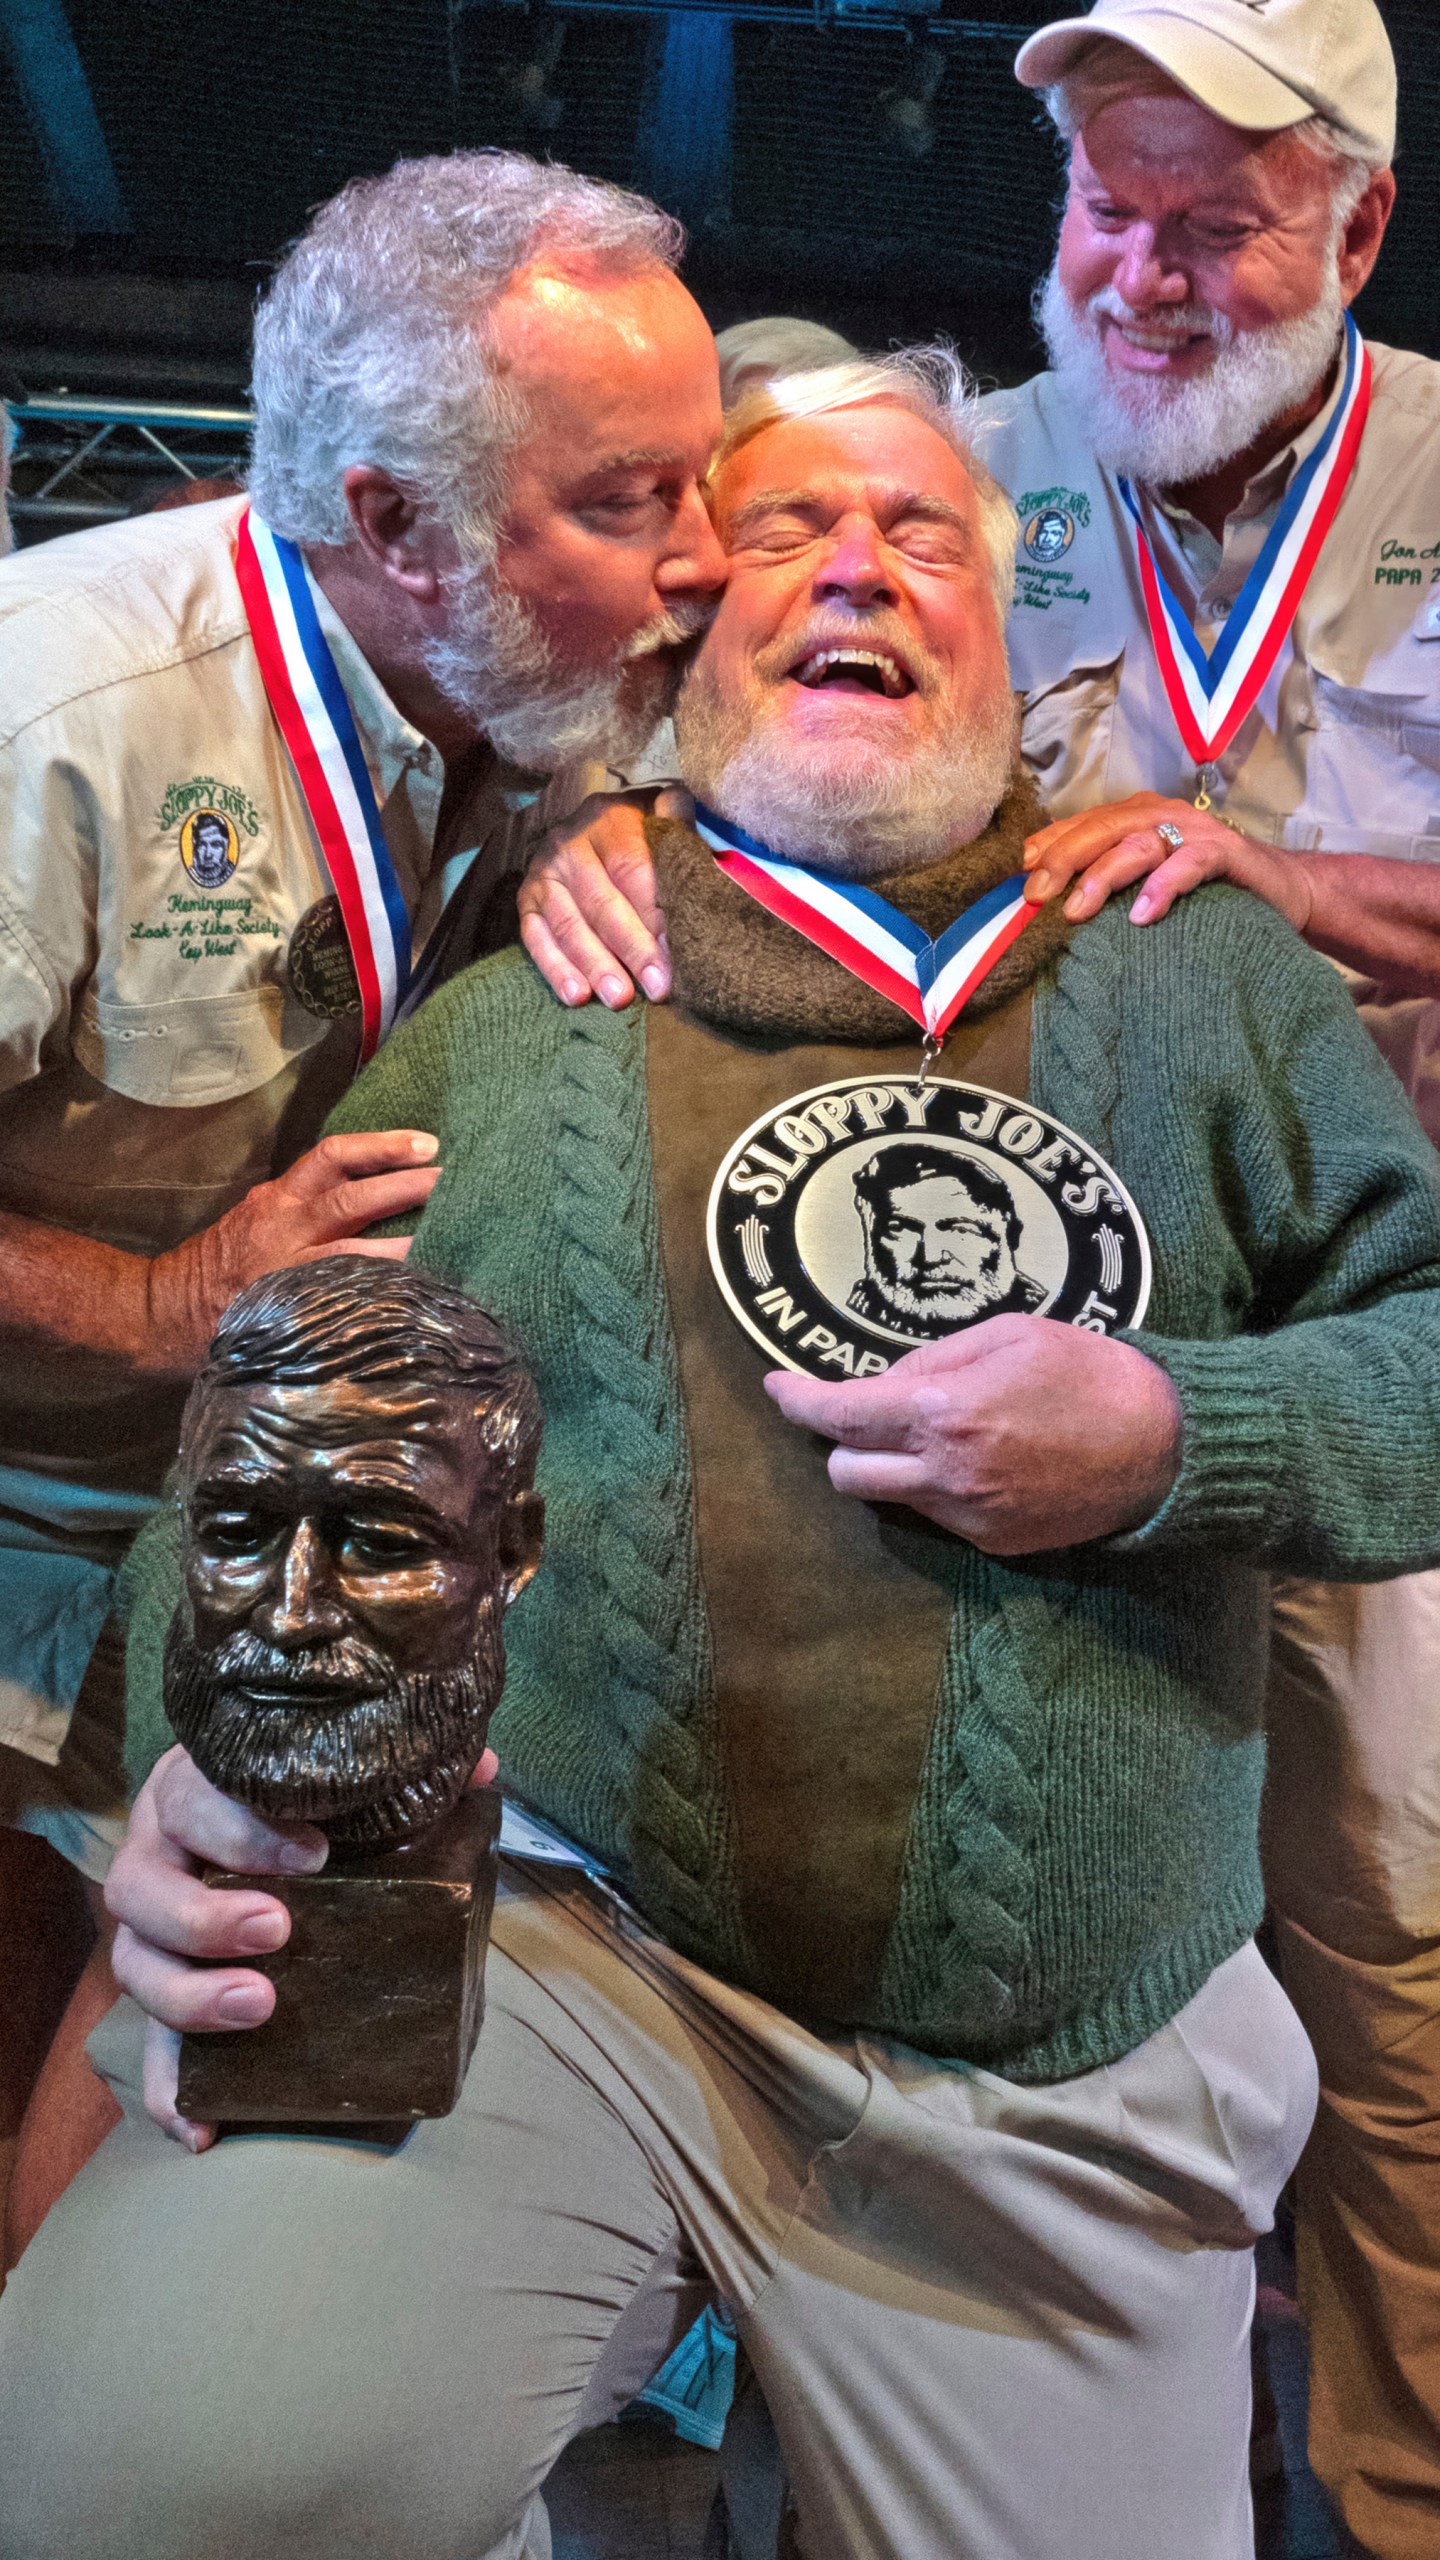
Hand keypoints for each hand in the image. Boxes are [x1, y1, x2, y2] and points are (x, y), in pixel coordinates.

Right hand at [106, 1742, 499, 2146]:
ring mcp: (153, 1930)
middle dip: (205, 1916)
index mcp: (195, 1792)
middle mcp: (158, 1857)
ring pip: (137, 1965)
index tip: (314, 1854)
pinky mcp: (166, 1993)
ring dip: (189, 1997)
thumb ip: (401, 1769)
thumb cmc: (300, 1798)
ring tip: (258, 2008)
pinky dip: (171, 2087)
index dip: (243, 1829)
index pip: (196, 1799)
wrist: (264, 1828)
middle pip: (139, 1888)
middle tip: (279, 1931)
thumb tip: (481, 1768)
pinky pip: (150, 2048)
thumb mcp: (339, 1774)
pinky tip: (201, 2126)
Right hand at [145, 1128, 442, 1370]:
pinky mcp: (292, 1311)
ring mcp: (289, 1272)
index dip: (381, 1147)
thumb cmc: (224, 1264)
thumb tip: (377, 1192)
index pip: (333, 1157)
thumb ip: (307, 1206)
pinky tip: (418, 1296)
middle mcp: (285, 1228)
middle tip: (454, 1182)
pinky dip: (383, 1295)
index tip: (426, 1144)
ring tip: (450, 1236)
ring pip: (356, 1251)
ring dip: (406, 1243)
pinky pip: (346, 1299)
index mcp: (278, 1198)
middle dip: (407, 1187)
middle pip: (353, 1198)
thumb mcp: (260, 1219)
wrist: (165, 1312)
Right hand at [518, 789, 683, 1008]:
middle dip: (632, 949)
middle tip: (657, 987)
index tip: (677, 952)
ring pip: (569, 924)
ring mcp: (544, 873)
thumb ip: (677, 827)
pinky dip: (556, 969)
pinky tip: (577, 996)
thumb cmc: (640, 834)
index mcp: (609, 819)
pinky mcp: (526, 901)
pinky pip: (536, 938)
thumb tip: (689, 830)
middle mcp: (570, 843)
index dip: (655, 912)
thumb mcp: (661, 819)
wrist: (591, 827)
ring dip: (595, 965)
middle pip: (602, 902)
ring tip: (620, 999)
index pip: (632, 868)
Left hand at [765, 1316, 1181, 1553]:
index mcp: (942, 1409)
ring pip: (888, 1499)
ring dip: (889, 1466)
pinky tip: (980, 1462)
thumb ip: (934, 1354)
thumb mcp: (1008, 1331)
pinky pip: (938, 1517)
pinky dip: (937, 1489)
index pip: (837, 1414)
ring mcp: (968, 1516)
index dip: (796, 1400)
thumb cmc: (1090, 1371)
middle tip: (865, 1410)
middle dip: (842, 1439)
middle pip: (844, 1470)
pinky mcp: (995, 1544)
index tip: (777, 1387)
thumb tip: (888, 1379)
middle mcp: (944, 1472)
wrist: (1167, 1445)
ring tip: (933, 1435)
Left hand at [1023, 792, 1313, 932]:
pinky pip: (1188, 864)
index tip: (1022, 874)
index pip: (1085, 823)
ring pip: (1138, 843)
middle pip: (1103, 828)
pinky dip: (1162, 887)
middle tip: (1037, 896)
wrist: (1282, 889)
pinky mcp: (1226, 853)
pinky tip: (1141, 914)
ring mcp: (1195, 831)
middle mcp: (1162, 815)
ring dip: (1104, 875)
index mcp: (1138, 817)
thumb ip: (1110, 880)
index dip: (1051, 844)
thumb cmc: (1205, 889)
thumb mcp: (1149, 882)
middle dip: (1065, 860)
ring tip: (1077, 911)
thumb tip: (1054, 901)